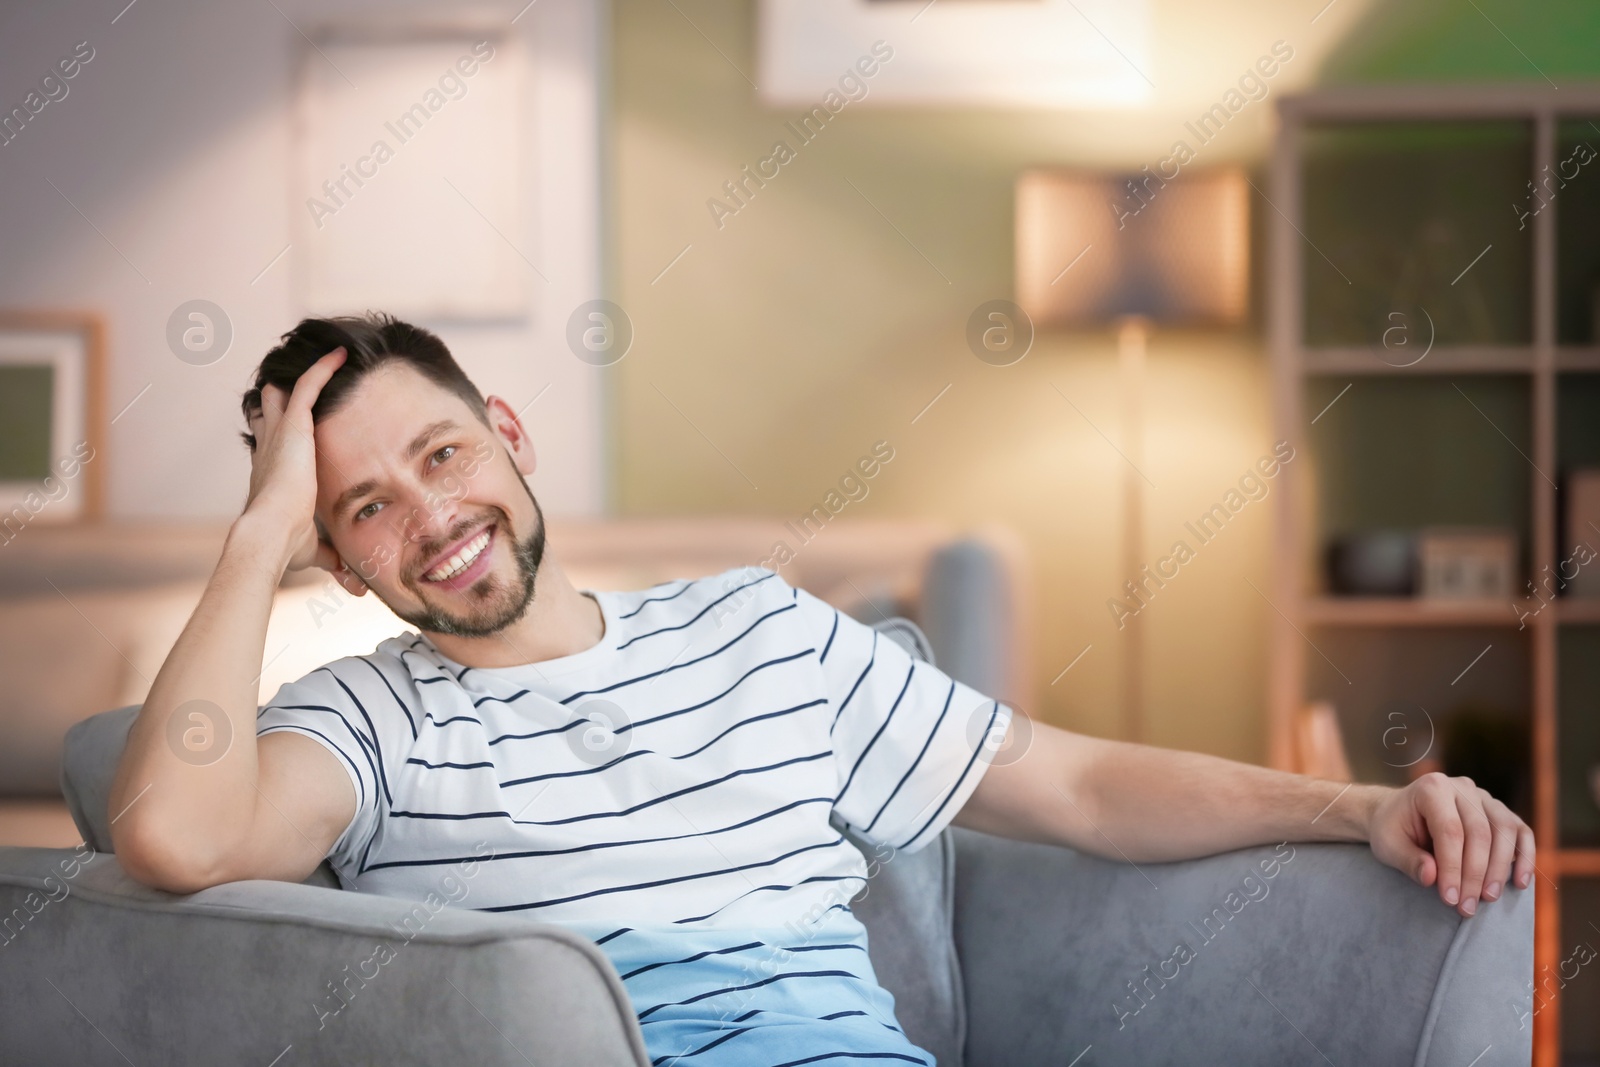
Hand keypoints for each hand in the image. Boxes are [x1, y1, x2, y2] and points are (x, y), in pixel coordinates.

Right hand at [243, 347, 346, 573]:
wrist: (269, 536)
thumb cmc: (284, 546)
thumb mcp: (313, 550)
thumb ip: (334, 561)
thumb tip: (357, 588)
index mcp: (272, 475)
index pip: (273, 447)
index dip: (278, 434)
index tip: (286, 425)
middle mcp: (272, 450)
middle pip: (272, 413)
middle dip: (282, 397)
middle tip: (291, 381)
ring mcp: (281, 436)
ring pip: (288, 393)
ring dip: (307, 375)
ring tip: (327, 355)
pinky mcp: (293, 426)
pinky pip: (308, 387)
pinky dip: (323, 369)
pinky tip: (341, 354)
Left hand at [1367, 772, 1533, 917]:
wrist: (1398, 813)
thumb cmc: (1392, 829)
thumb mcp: (1388, 845)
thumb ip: (1408, 860)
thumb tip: (1431, 877)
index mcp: (1432, 788)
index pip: (1450, 830)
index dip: (1453, 867)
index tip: (1450, 898)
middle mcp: (1462, 787)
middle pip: (1479, 833)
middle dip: (1475, 874)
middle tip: (1467, 906)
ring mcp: (1484, 797)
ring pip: (1504, 832)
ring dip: (1500, 869)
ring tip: (1488, 898)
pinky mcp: (1499, 811)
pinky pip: (1521, 831)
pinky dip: (1525, 856)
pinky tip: (1520, 883)